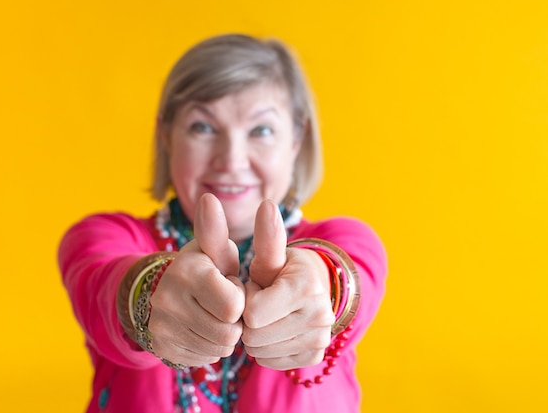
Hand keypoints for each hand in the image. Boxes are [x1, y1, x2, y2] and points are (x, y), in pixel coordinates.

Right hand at [148, 193, 244, 365]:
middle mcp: (167, 298)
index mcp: (186, 270)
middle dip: (234, 321)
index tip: (229, 286)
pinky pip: (204, 359)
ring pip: (218, 348)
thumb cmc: (207, 269)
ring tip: (213, 315)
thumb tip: (208, 197)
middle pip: (229, 332)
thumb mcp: (216, 250)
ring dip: (225, 335)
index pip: (234, 306)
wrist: (168, 291)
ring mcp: (161, 325)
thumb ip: (217, 230)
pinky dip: (210, 347)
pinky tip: (202, 328)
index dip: (239, 298)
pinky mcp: (161, 346)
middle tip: (223, 304)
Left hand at [242, 200, 335, 369]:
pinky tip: (275, 330)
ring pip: (260, 351)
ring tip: (268, 315)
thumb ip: (266, 236)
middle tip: (261, 303)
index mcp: (306, 288)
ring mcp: (320, 339)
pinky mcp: (315, 356)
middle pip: (255, 336)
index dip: (246, 300)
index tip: (255, 288)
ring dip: (256, 335)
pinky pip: (270, 362)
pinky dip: (266, 349)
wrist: (313, 289)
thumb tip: (266, 204)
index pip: (252, 314)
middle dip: (250, 320)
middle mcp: (320, 316)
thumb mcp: (271, 255)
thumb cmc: (283, 270)